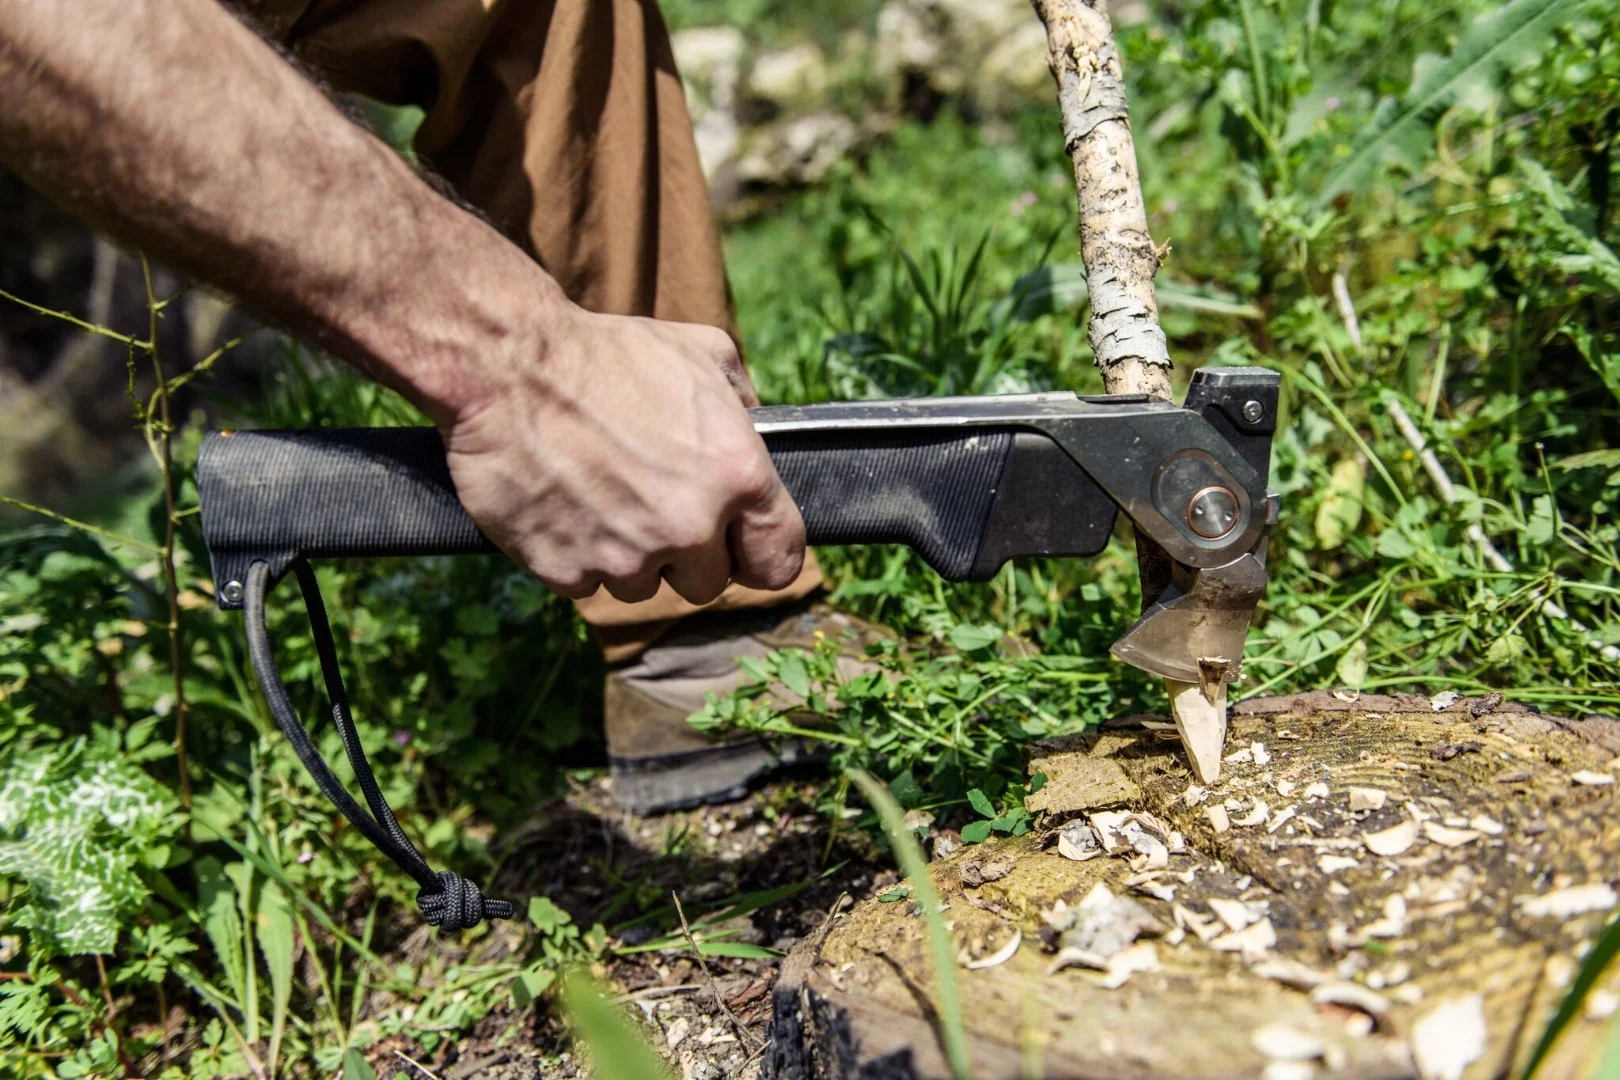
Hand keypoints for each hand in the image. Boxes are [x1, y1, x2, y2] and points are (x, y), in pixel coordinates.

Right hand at [441, 305, 805, 603]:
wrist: (506, 365)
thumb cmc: (606, 352)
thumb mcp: (701, 352)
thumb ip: (744, 401)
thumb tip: (758, 432)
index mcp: (737, 475)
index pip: (780, 560)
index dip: (760, 553)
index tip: (741, 546)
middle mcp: (690, 526)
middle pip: (708, 585)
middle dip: (687, 555)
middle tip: (654, 508)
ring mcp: (626, 556)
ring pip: (644, 588)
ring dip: (629, 557)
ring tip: (601, 496)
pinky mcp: (566, 571)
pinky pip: (586, 583)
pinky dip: (577, 554)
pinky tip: (564, 505)